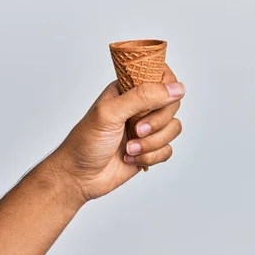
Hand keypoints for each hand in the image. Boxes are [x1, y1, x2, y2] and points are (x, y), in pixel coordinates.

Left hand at [49, 65, 184, 201]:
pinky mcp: (150, 149)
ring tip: (129, 149)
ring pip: (173, 129)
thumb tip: (176, 89)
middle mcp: (139, 107)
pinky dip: (150, 157)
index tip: (156, 103)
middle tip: (136, 130)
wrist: (79, 177)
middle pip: (172, 105)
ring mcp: (146, 128)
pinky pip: (167, 150)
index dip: (165, 90)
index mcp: (128, 90)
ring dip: (152, 143)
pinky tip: (130, 158)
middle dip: (156, 123)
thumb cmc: (85, 142)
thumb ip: (142, 97)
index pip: (162, 77)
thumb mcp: (110, 113)